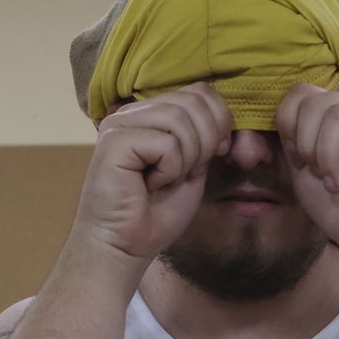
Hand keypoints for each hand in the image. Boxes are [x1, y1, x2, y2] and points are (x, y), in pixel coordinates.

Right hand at [72, 82, 233, 266]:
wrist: (124, 247)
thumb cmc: (155, 212)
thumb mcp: (193, 166)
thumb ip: (205, 135)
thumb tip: (224, 112)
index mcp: (152, 112)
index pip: (200, 91)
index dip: (219, 122)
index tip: (213, 156)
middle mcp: (133, 111)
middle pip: (194, 101)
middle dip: (206, 142)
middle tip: (186, 174)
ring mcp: (121, 123)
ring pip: (181, 119)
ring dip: (186, 159)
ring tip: (166, 180)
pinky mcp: (114, 141)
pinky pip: (166, 144)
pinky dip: (170, 171)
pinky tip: (150, 185)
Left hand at [275, 82, 338, 259]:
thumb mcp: (300, 166)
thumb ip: (291, 132)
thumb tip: (284, 105)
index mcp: (332, 115)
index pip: (300, 93)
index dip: (291, 127)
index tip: (301, 163)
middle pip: (316, 100)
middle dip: (309, 144)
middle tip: (322, 176)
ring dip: (331, 153)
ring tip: (338, 181)